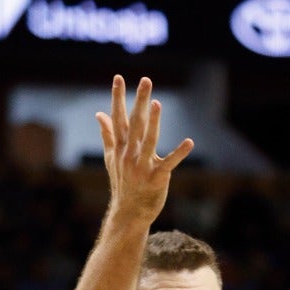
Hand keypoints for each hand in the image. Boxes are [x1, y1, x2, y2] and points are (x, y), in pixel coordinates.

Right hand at [96, 75, 192, 225]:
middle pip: (135, 123)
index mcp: (120, 147)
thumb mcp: (111, 158)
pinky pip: (169, 163)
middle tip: (146, 81)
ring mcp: (142, 166)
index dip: (118, 97)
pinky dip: (179, 153)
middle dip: (139, 101)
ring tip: (157, 103)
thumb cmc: (123, 183)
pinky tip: (189, 142)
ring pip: (148, 140)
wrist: (129, 212)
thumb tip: (99, 114)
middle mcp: (129, 154)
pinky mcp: (157, 177)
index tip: (119, 78)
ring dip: (153, 121)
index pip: (118, 117)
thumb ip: (107, 135)